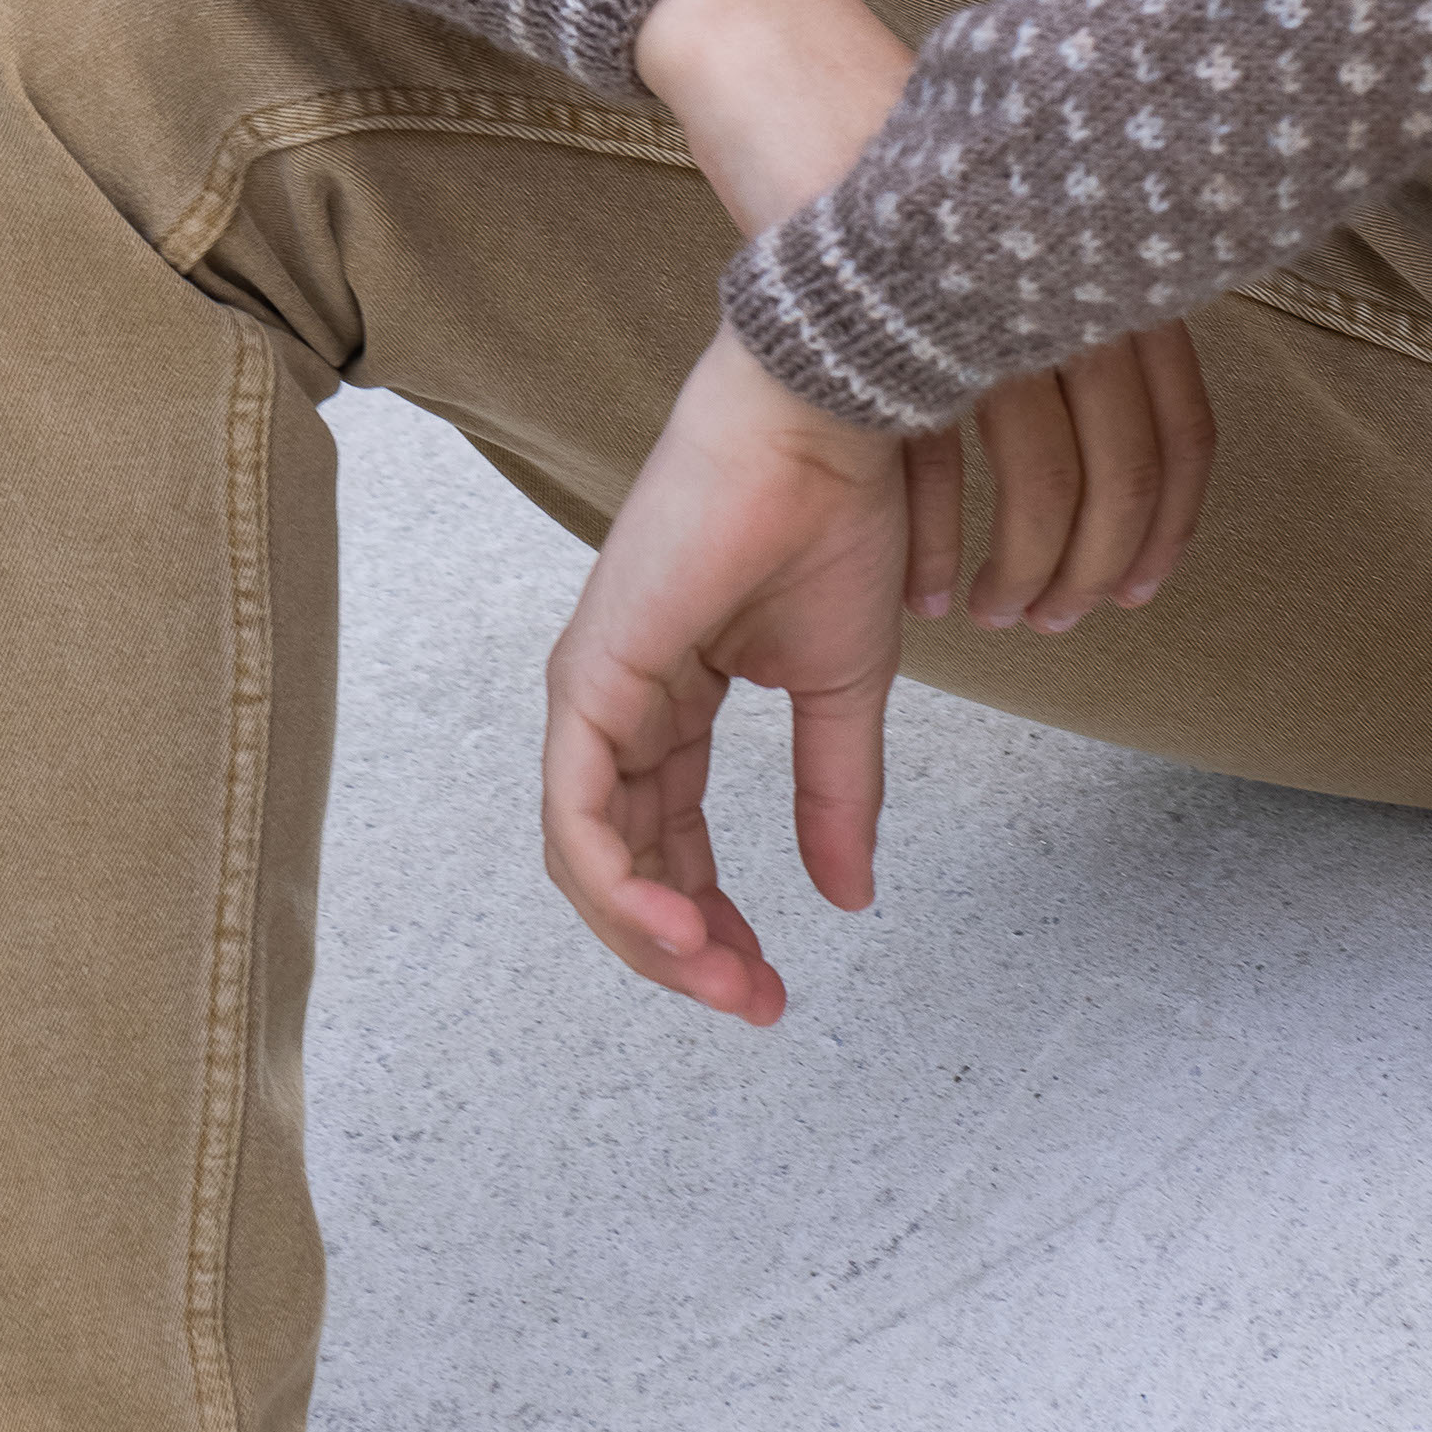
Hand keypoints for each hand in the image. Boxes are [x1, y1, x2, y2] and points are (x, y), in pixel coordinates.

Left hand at [539, 324, 911, 1024]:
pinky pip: (580, 815)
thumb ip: (837, 796)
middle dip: (683, 948)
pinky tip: (682, 927)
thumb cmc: (832, 523)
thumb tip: (851, 896)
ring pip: (591, 856)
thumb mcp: (845, 691)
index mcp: (666, 704)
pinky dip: (623, 884)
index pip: (668, 838)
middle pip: (620, 864)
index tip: (773, 986)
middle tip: (755, 1000)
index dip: (716, 920)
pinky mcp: (587, 681)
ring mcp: (592, 694)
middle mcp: (613, 706)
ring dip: (656, 935)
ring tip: (729, 978)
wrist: (826, 430)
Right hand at [630, 0, 1216, 630]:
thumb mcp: (1024, 255)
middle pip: (1122, 468)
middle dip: (1092, 564)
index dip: (1168, 526)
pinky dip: (942, 540)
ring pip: (1044, 477)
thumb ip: (1076, 333)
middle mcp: (1078, 294)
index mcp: (1118, 275)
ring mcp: (998, 310)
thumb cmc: (916, 188)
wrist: (811, 100)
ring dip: (1026, 568)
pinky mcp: (913, 326)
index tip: (1135, 588)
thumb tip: (1117, 445)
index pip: (1185, 429)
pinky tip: (928, 584)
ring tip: (993, 612)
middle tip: (1050, 620)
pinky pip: (948, 465)